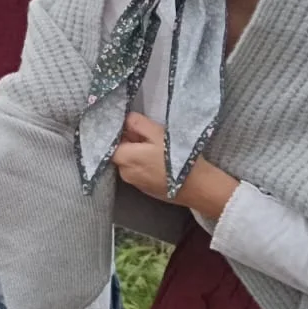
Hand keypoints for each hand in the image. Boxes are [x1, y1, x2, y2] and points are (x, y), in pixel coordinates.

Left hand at [111, 112, 239, 217]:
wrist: (197, 187)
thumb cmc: (176, 157)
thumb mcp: (158, 133)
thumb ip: (138, 123)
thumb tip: (125, 119)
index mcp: (124, 158)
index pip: (109, 142)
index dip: (118, 132)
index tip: (128, 125)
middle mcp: (124, 173)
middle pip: (119, 152)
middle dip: (129, 142)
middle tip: (147, 134)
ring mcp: (134, 183)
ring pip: (129, 162)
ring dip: (136, 153)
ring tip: (155, 147)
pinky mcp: (144, 189)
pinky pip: (138, 171)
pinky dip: (143, 164)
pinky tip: (158, 160)